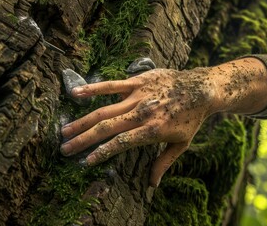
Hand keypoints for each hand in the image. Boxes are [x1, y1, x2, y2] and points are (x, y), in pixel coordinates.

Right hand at [60, 68, 217, 185]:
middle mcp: (142, 113)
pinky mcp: (137, 81)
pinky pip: (111, 85)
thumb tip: (152, 184)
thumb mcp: (181, 144)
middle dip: (83, 140)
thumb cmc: (191, 118)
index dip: (101, 153)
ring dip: (82, 122)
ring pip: (104, 110)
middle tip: (64, 149)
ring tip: (64, 131)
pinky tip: (74, 94)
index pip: (120, 144)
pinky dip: (92, 89)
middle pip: (106, 128)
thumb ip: (164, 163)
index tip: (85, 161)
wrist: (201, 88)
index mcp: (152, 130)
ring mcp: (138, 96)